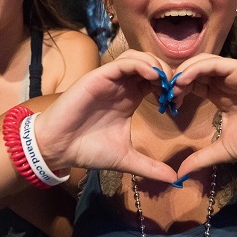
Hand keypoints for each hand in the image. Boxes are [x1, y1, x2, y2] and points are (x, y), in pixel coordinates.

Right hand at [34, 51, 179, 182]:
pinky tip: (152, 76)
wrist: (58, 148)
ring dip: (155, 65)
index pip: (156, 81)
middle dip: (167, 73)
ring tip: (166, 82)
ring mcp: (110, 79)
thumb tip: (175, 180)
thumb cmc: (87, 149)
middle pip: (150, 63)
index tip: (178, 104)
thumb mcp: (126, 159)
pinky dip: (140, 64)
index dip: (171, 87)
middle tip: (176, 90)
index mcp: (130, 98)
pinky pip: (123, 62)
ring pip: (138, 57)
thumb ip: (150, 166)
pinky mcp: (98, 76)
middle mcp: (121, 85)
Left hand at [169, 54, 236, 174]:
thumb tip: (180, 174)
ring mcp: (236, 73)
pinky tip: (184, 80)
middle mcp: (228, 81)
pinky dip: (197, 68)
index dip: (177, 90)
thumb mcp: (224, 150)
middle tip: (162, 92)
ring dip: (184, 72)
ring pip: (202, 62)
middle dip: (176, 79)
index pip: (194, 84)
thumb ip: (202, 158)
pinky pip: (216, 63)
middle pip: (194, 70)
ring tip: (171, 86)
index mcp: (222, 95)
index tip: (164, 104)